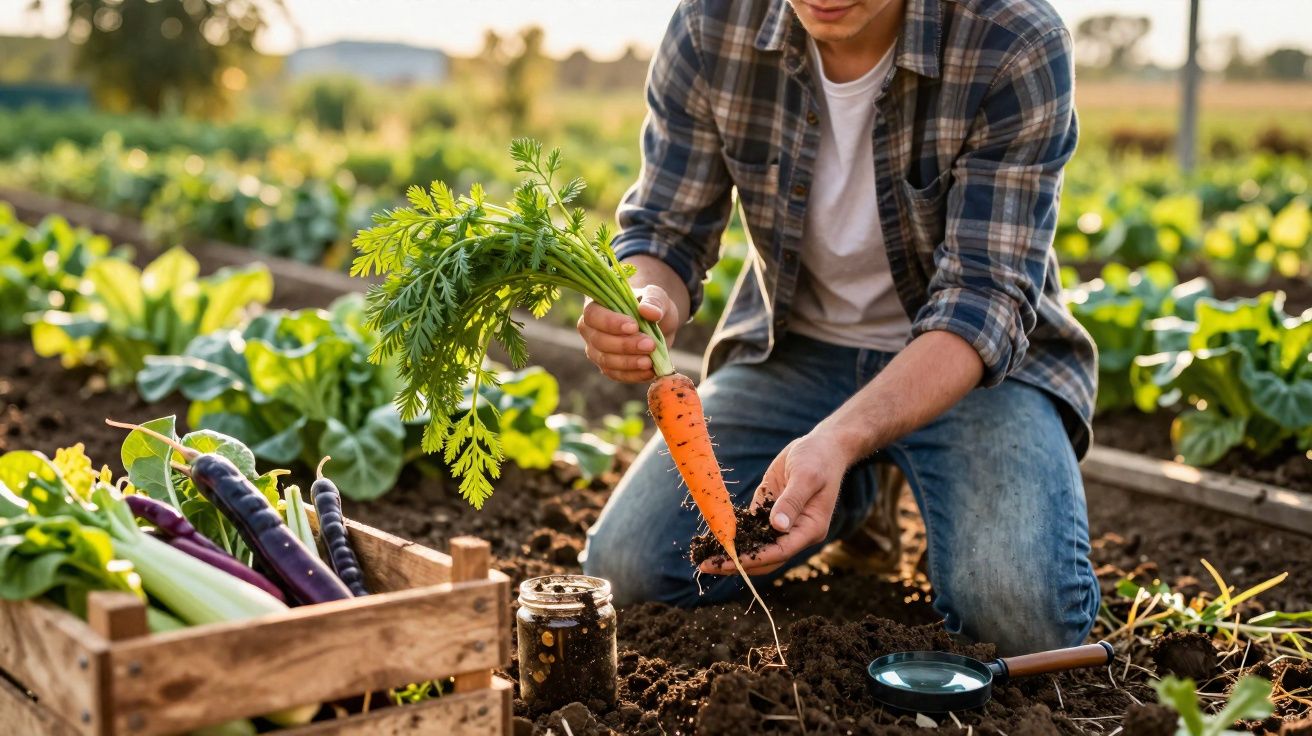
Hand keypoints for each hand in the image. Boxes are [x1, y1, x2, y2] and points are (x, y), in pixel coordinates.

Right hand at [577, 284, 679, 382]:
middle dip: (624, 345)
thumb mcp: (657, 296)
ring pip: (605, 361)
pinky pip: (616, 374)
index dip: (610, 323)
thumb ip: (654, 301)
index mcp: (596, 306)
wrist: (659, 324)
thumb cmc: (651, 305)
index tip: (634, 326)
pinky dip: (633, 375)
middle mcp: (590, 329)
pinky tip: (650, 372)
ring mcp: (597, 350)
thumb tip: (650, 312)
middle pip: (599, 341)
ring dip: (628, 363)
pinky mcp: (609, 367)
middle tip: (649, 344)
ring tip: (650, 361)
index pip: (593, 315)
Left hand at [699, 429, 855, 576]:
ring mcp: (782, 522)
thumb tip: (777, 526)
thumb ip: (792, 501)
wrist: (822, 445)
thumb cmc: (819, 459)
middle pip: (766, 557)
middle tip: (706, 566)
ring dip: (733, 552)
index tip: (731, 560)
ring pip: (756, 546)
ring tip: (704, 558)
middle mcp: (796, 531)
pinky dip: (734, 534)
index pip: (781, 551)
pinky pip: (750, 528)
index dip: (755, 559)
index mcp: (811, 528)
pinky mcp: (769, 510)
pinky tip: (713, 537)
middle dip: (737, 563)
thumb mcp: (807, 476)